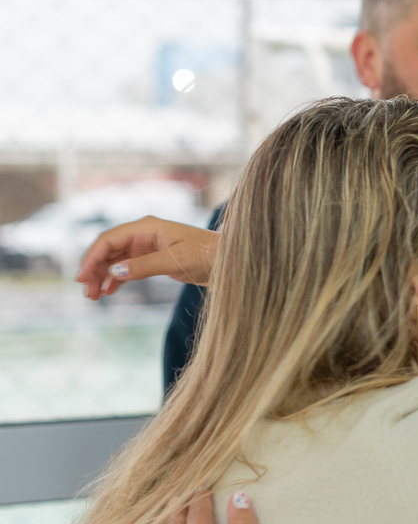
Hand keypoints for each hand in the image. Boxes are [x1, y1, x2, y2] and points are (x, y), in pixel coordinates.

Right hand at [76, 216, 218, 299]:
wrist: (230, 261)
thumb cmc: (207, 255)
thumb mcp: (176, 261)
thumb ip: (145, 266)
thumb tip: (114, 272)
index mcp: (148, 227)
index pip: (109, 239)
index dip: (92, 257)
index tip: (82, 277)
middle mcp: (145, 234)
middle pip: (109, 249)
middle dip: (94, 269)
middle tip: (87, 293)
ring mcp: (149, 247)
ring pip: (116, 260)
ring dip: (103, 276)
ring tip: (94, 296)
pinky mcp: (155, 260)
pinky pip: (128, 268)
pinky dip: (117, 279)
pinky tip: (109, 291)